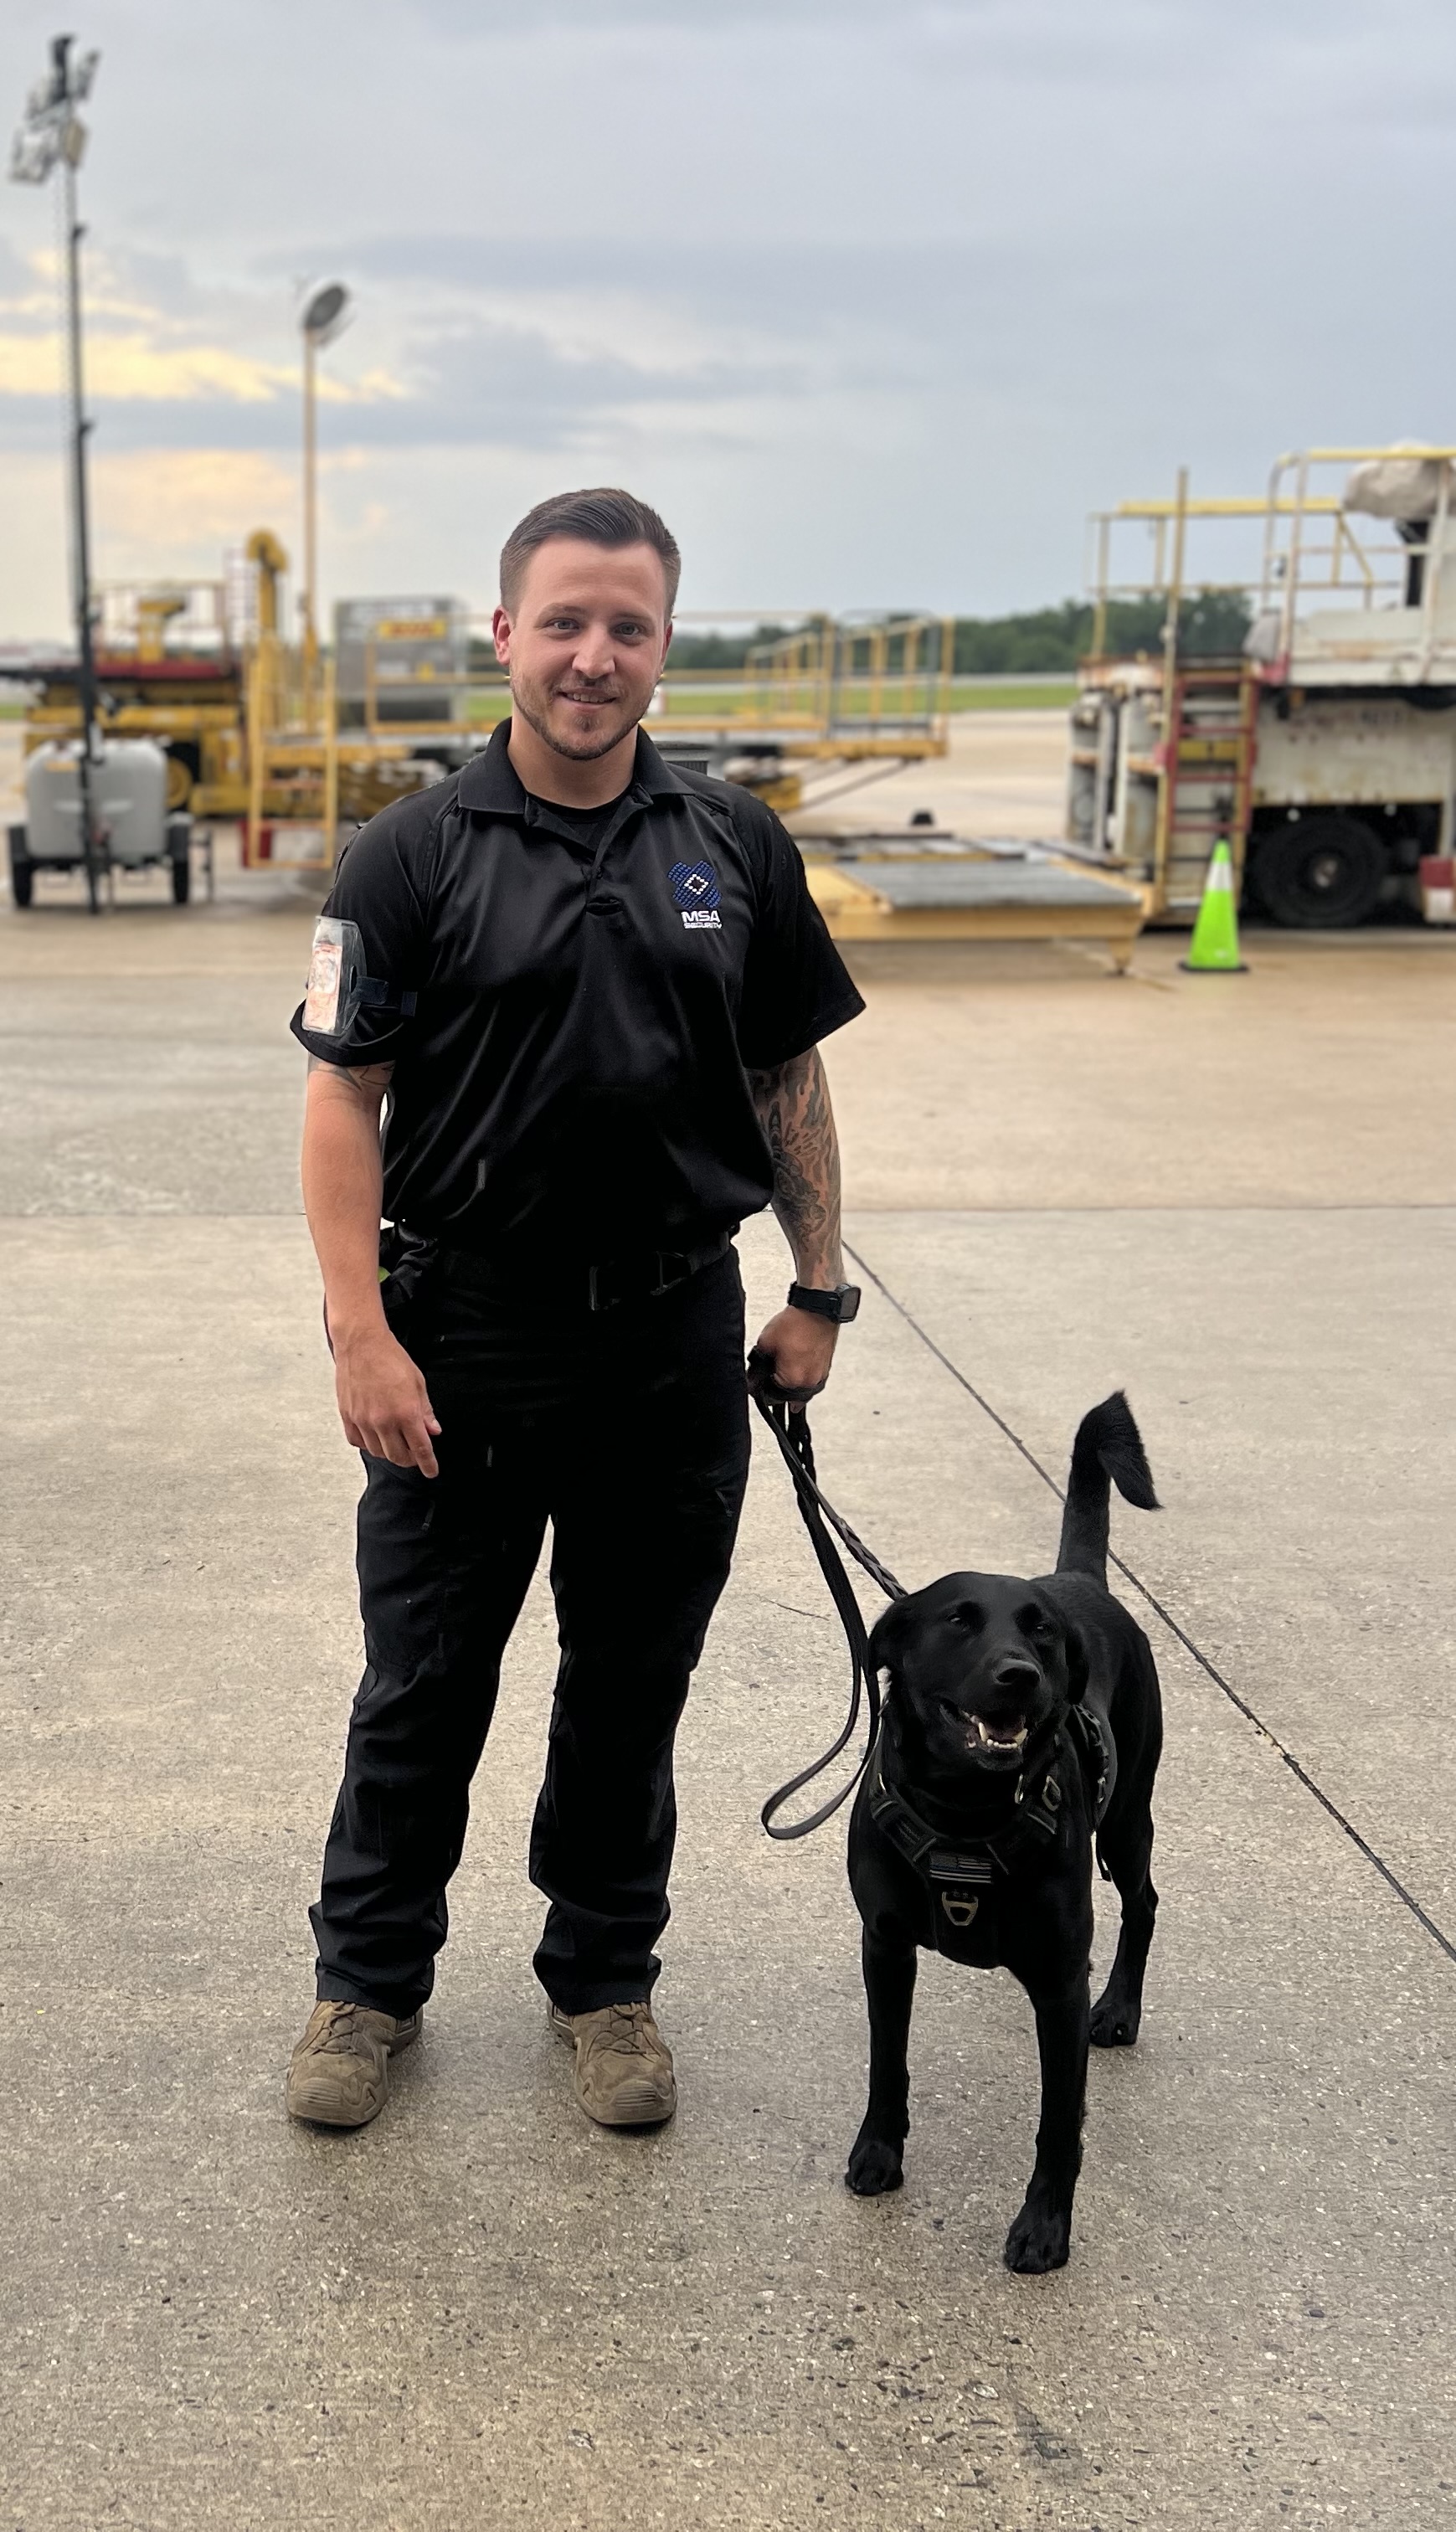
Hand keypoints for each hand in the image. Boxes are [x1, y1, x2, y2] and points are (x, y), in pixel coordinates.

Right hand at [332, 1320, 441, 1475]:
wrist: (361, 1343)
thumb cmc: (390, 1358)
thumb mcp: (418, 1383)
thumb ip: (425, 1411)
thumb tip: (433, 1431)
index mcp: (406, 1412)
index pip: (421, 1449)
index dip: (428, 1464)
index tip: (432, 1471)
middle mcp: (383, 1420)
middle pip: (399, 1456)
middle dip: (410, 1459)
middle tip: (415, 1453)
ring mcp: (363, 1420)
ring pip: (378, 1452)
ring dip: (390, 1452)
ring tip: (396, 1441)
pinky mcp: (348, 1416)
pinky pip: (358, 1442)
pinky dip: (369, 1444)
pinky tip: (375, 1435)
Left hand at [750, 1305, 838, 1405]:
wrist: (818, 1309)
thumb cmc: (797, 1323)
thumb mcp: (765, 1343)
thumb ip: (758, 1364)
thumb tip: (755, 1373)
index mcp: (793, 1380)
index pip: (770, 1397)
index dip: (760, 1388)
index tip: (757, 1381)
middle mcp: (809, 1382)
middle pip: (788, 1398)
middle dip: (776, 1388)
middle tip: (768, 1376)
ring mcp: (820, 1375)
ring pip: (801, 1390)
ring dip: (791, 1384)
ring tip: (782, 1370)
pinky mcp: (826, 1366)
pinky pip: (811, 1379)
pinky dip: (802, 1375)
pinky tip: (796, 1364)